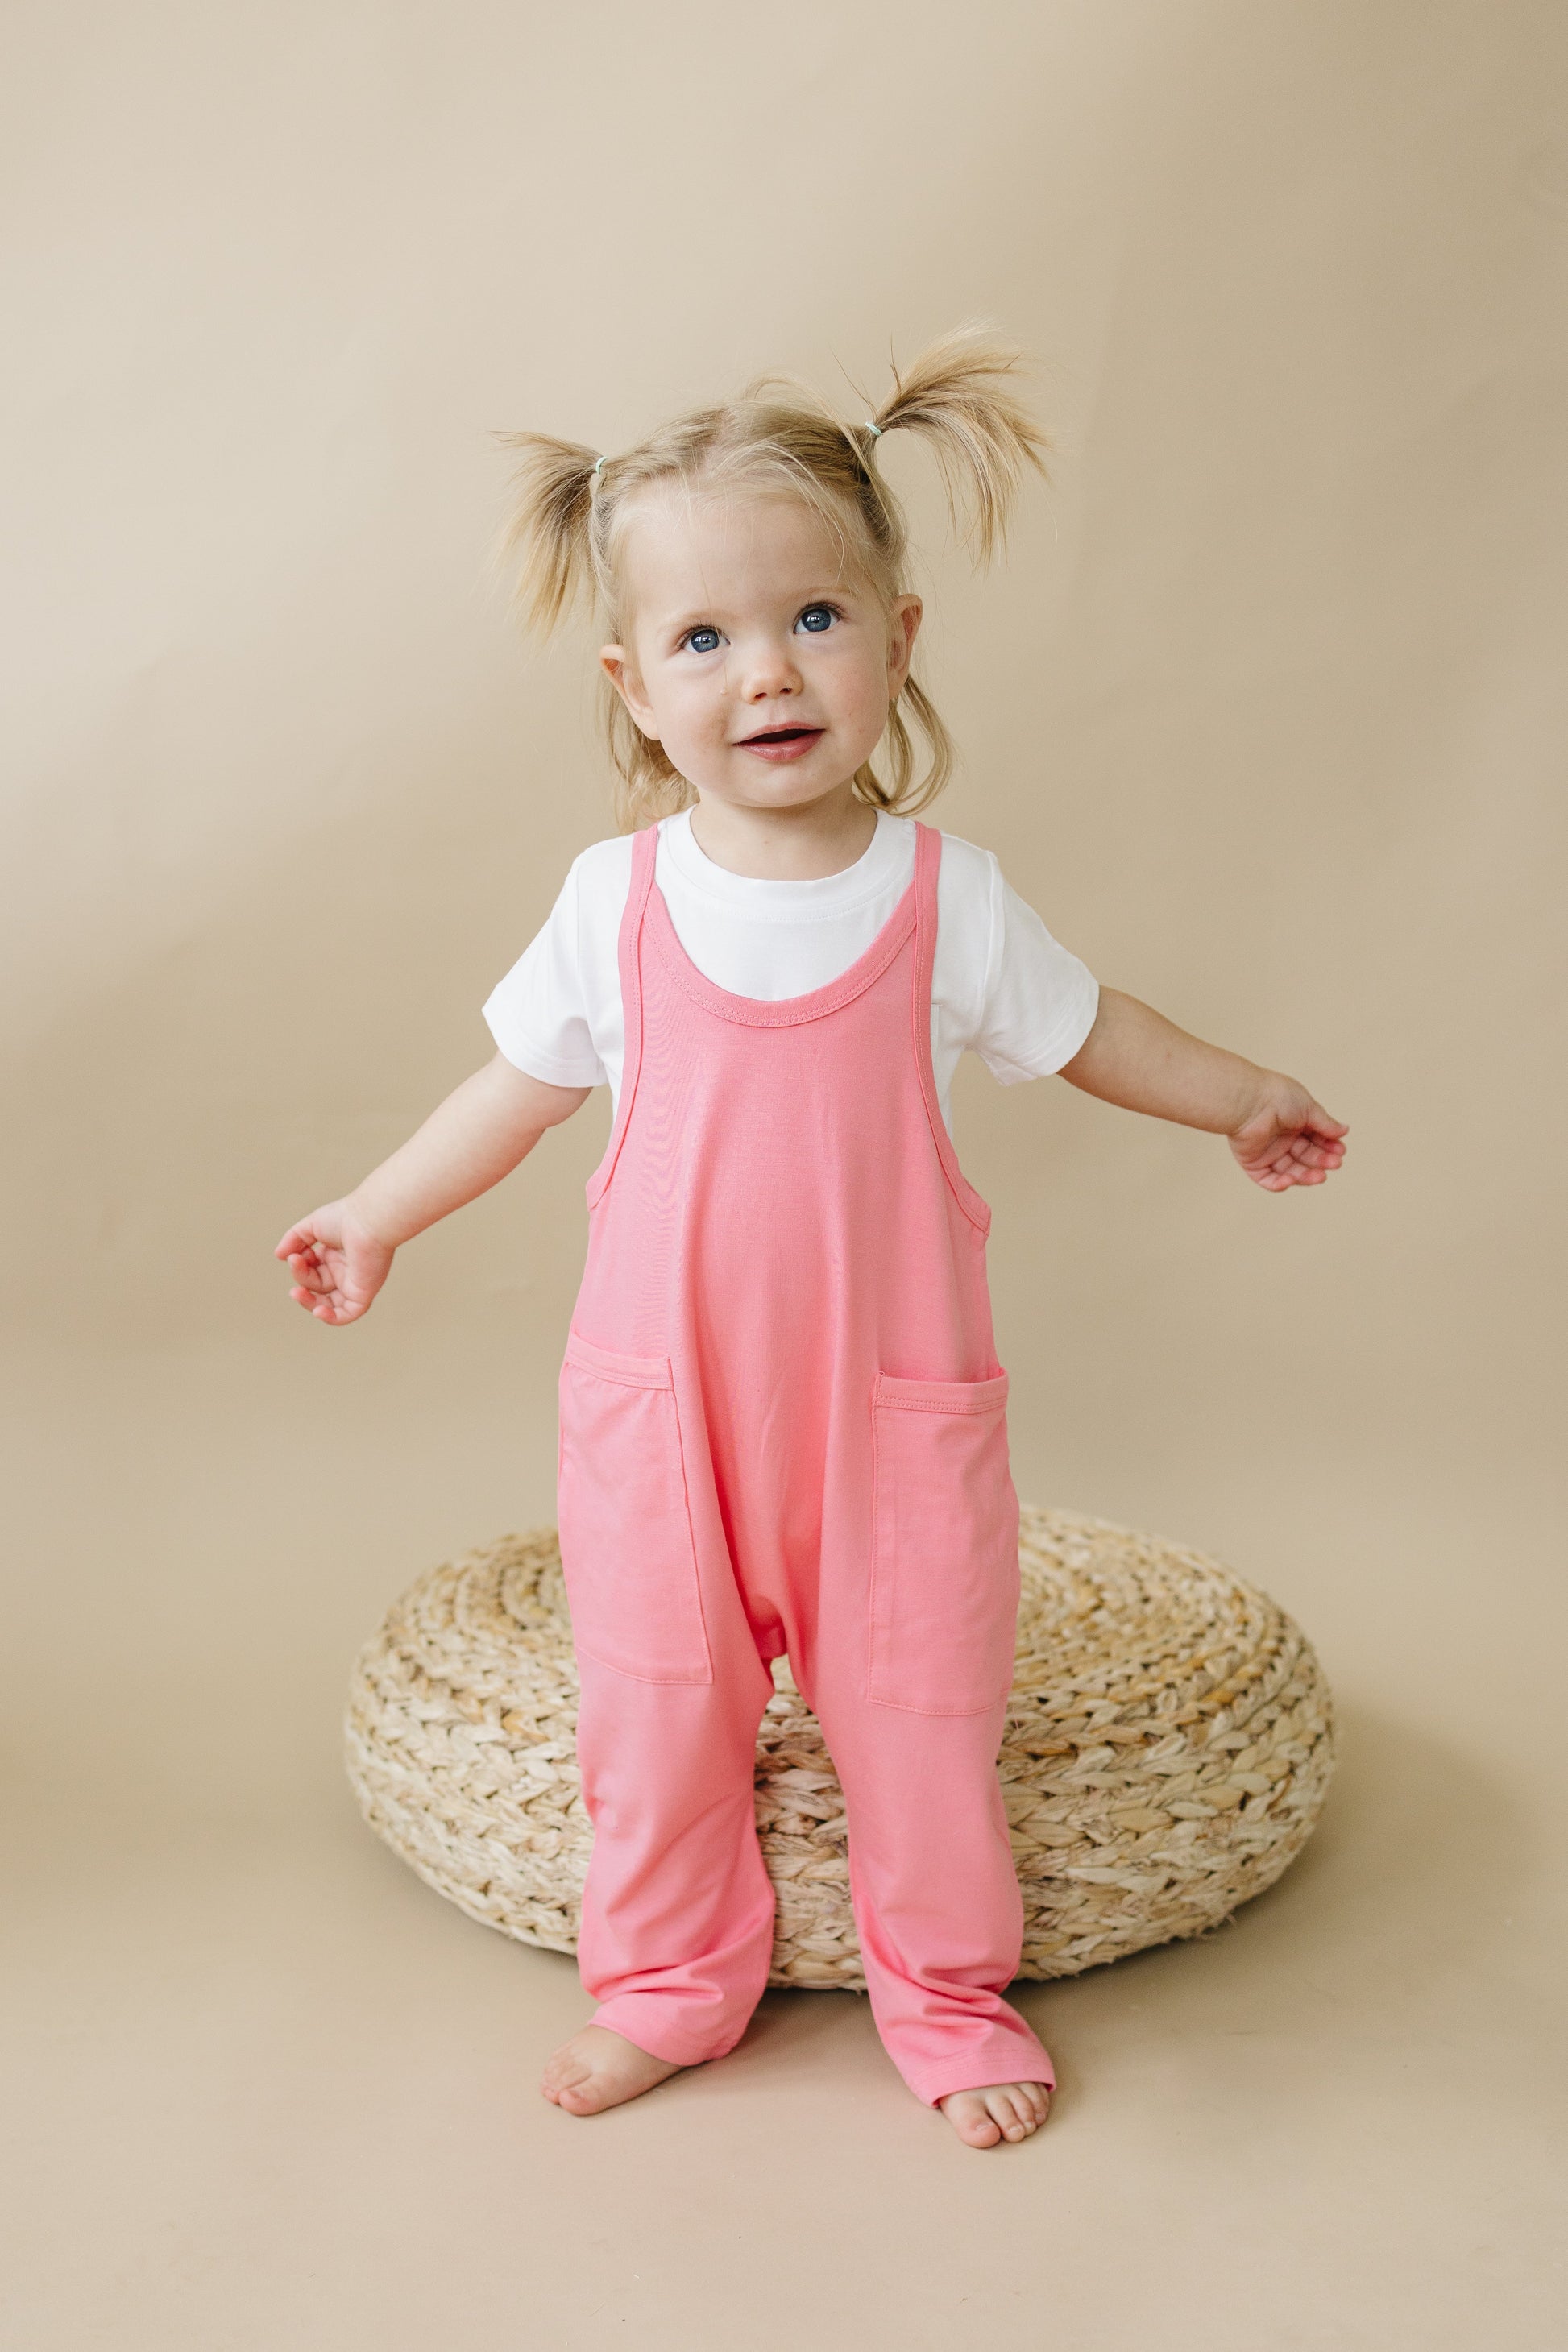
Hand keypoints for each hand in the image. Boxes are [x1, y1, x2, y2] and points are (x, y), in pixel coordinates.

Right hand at [274, 1200, 394, 1324]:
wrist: (367, 1222)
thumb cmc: (344, 1218)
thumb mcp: (311, 1226)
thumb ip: (293, 1240)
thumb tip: (279, 1256)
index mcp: (334, 1255)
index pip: (310, 1270)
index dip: (298, 1265)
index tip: (297, 1253)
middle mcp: (344, 1271)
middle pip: (315, 1286)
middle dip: (301, 1277)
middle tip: (296, 1261)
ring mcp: (353, 1283)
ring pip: (328, 1304)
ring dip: (308, 1302)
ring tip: (296, 1293)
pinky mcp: (363, 1293)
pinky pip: (346, 1315)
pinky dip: (331, 1318)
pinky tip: (318, 1310)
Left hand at [1227, 1079, 1347, 1191]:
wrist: (1250, 1102)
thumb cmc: (1278, 1098)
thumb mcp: (1308, 1108)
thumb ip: (1325, 1123)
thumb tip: (1344, 1130)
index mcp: (1294, 1122)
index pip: (1316, 1140)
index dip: (1329, 1146)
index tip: (1340, 1150)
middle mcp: (1281, 1138)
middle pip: (1305, 1157)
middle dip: (1321, 1161)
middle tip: (1334, 1163)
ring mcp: (1268, 1152)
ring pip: (1291, 1171)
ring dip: (1306, 1176)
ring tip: (1320, 1176)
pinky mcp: (1253, 1163)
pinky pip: (1268, 1180)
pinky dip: (1280, 1184)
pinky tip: (1291, 1180)